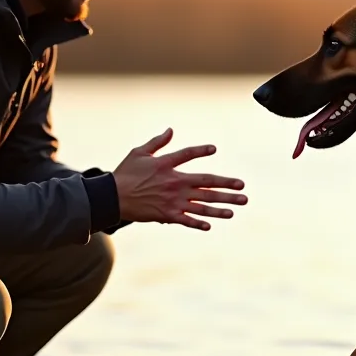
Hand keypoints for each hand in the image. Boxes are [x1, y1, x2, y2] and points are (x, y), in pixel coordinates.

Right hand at [111, 128, 247, 229]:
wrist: (112, 198)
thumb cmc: (125, 174)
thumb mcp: (139, 153)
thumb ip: (157, 142)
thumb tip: (171, 130)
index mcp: (166, 165)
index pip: (187, 155)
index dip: (201, 151)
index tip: (214, 148)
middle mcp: (174, 183)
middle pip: (206, 183)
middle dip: (226, 186)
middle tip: (243, 188)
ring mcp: (173, 200)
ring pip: (201, 204)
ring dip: (220, 207)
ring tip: (235, 208)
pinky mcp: (167, 214)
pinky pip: (186, 219)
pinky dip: (198, 223)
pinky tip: (211, 225)